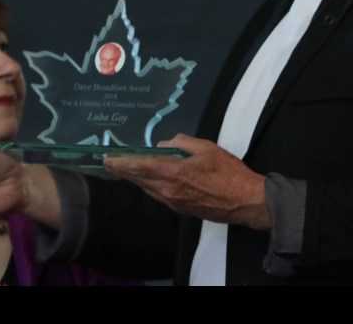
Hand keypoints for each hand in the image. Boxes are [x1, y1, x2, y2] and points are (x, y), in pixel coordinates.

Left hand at [103, 134, 270, 230]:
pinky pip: (158, 195)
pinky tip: (150, 179)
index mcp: (173, 173)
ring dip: (137, 179)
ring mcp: (174, 203)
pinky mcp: (180, 210)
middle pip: (139, 180)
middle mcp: (168, 191)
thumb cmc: (228, 173)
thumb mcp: (206, 148)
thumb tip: (165, 145)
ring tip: (128, 169)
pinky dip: (150, 186)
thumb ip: (182, 143)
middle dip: (124, 171)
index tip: (108, 159)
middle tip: (111, 163)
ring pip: (148, 189)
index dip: (121, 163)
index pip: (139, 167)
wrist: (245, 202)